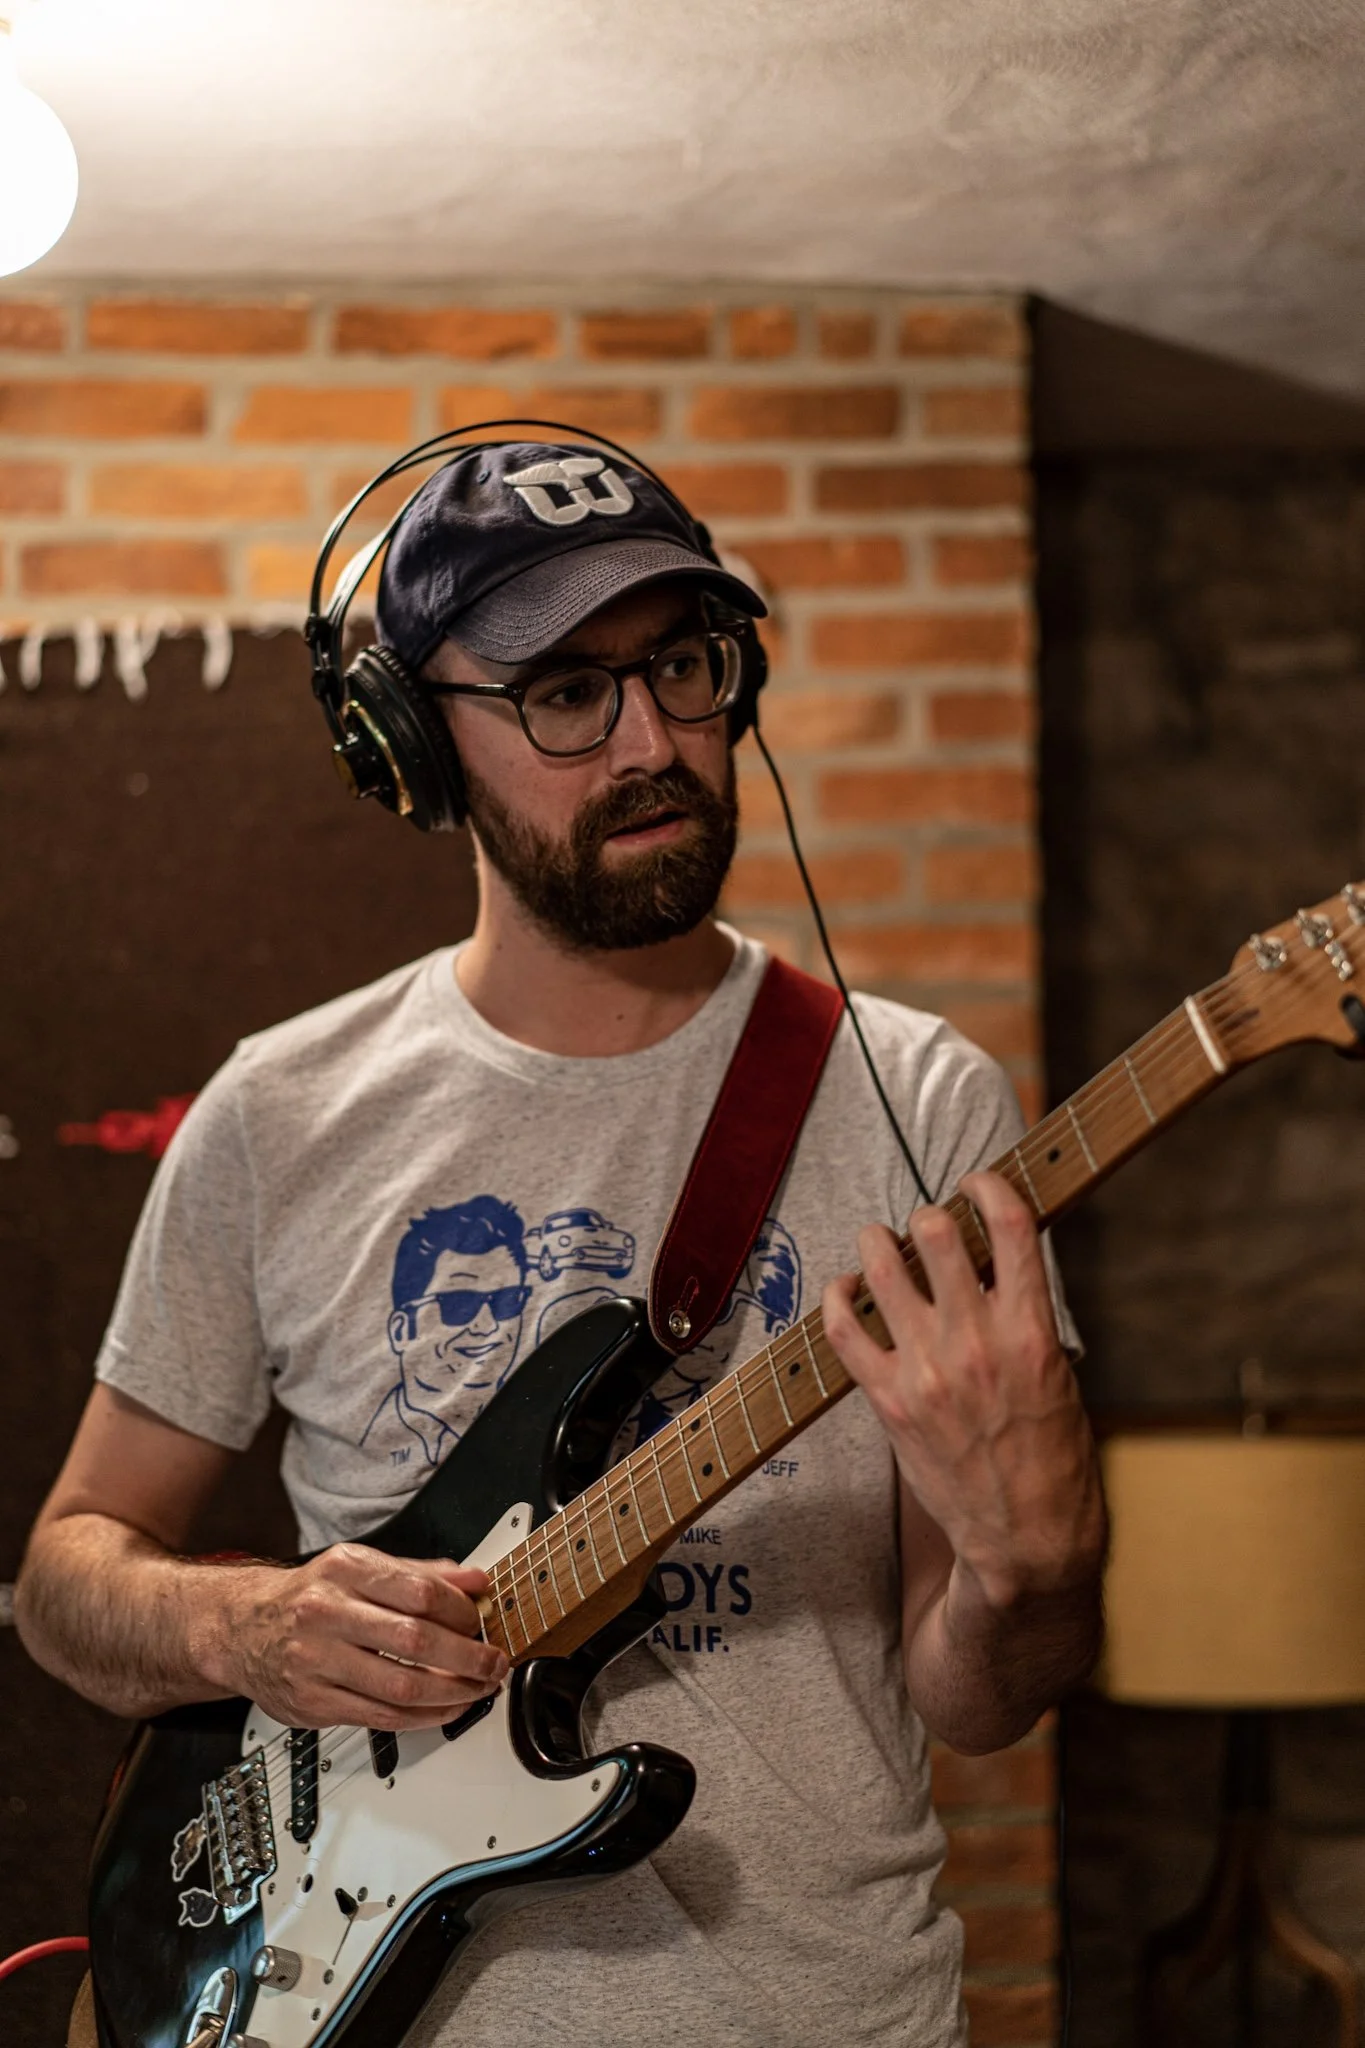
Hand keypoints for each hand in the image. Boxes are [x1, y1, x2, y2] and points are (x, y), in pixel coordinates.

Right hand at [212, 1543, 508, 1729]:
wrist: (241, 1629)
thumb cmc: (308, 1597)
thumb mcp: (360, 1567)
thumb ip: (421, 1573)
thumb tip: (476, 1581)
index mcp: (345, 1571)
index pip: (419, 1590)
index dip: (462, 1611)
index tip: (482, 1622)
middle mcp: (327, 1613)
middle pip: (414, 1639)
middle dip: (467, 1657)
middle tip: (494, 1664)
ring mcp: (317, 1661)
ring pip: (399, 1685)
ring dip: (451, 1694)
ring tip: (477, 1690)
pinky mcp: (313, 1703)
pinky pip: (380, 1716)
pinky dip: (421, 1717)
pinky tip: (442, 1710)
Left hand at [822, 1170, 1104, 1610]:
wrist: (1026, 1534)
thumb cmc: (1051, 1453)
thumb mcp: (1058, 1373)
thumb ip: (1023, 1315)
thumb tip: (992, 1263)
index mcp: (1030, 1330)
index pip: (1010, 1224)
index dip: (989, 1186)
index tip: (978, 1183)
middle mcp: (976, 1342)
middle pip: (935, 1231)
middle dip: (928, 1216)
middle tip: (928, 1229)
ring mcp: (926, 1370)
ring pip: (882, 1265)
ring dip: (878, 1242)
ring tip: (883, 1247)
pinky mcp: (889, 1400)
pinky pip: (842, 1328)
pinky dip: (839, 1295)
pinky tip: (848, 1288)